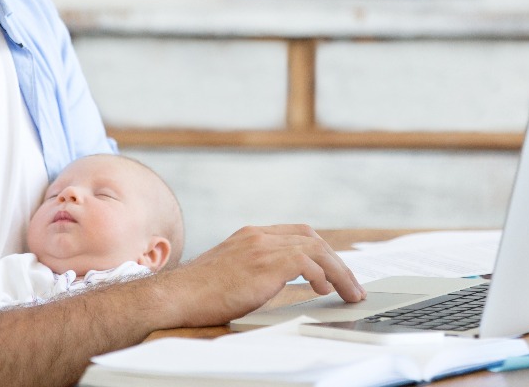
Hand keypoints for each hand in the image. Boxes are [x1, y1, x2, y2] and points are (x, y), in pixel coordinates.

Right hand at [158, 224, 365, 327]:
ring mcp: (261, 247)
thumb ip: (255, 269)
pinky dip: (321, 275)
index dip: (321, 249)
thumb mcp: (231, 272)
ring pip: (315, 248)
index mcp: (250, 235)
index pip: (298, 233)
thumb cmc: (198, 293)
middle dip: (337, 260)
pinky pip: (305, 262)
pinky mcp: (263, 264)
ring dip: (338, 271)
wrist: (176, 296)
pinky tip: (323, 290)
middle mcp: (258, 235)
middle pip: (311, 237)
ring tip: (349, 291)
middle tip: (352, 283)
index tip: (335, 268)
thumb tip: (277, 282)